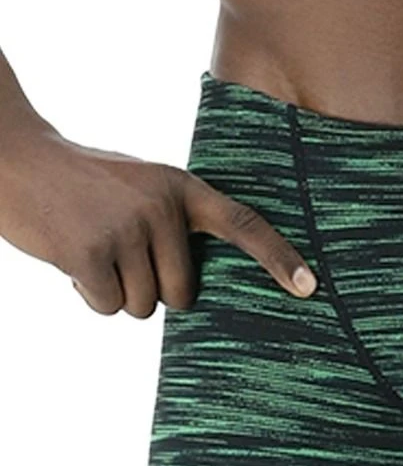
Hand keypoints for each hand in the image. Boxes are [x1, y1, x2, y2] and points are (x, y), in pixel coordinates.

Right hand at [0, 127, 317, 315]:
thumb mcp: (140, 189)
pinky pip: (106, 307)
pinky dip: (87, 294)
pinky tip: (71, 258)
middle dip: (150, 289)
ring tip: (91, 247)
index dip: (278, 258)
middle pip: (182, 294)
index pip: (243, 225)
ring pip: (142, 306)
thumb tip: (194, 291)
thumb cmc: (83, 185)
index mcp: (181, 188)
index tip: (310, 286)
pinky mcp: (91, 252)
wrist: (13, 159)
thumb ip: (175, 225)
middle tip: (117, 253)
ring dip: (114, 291)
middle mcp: (162, 207)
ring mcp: (127, 228)